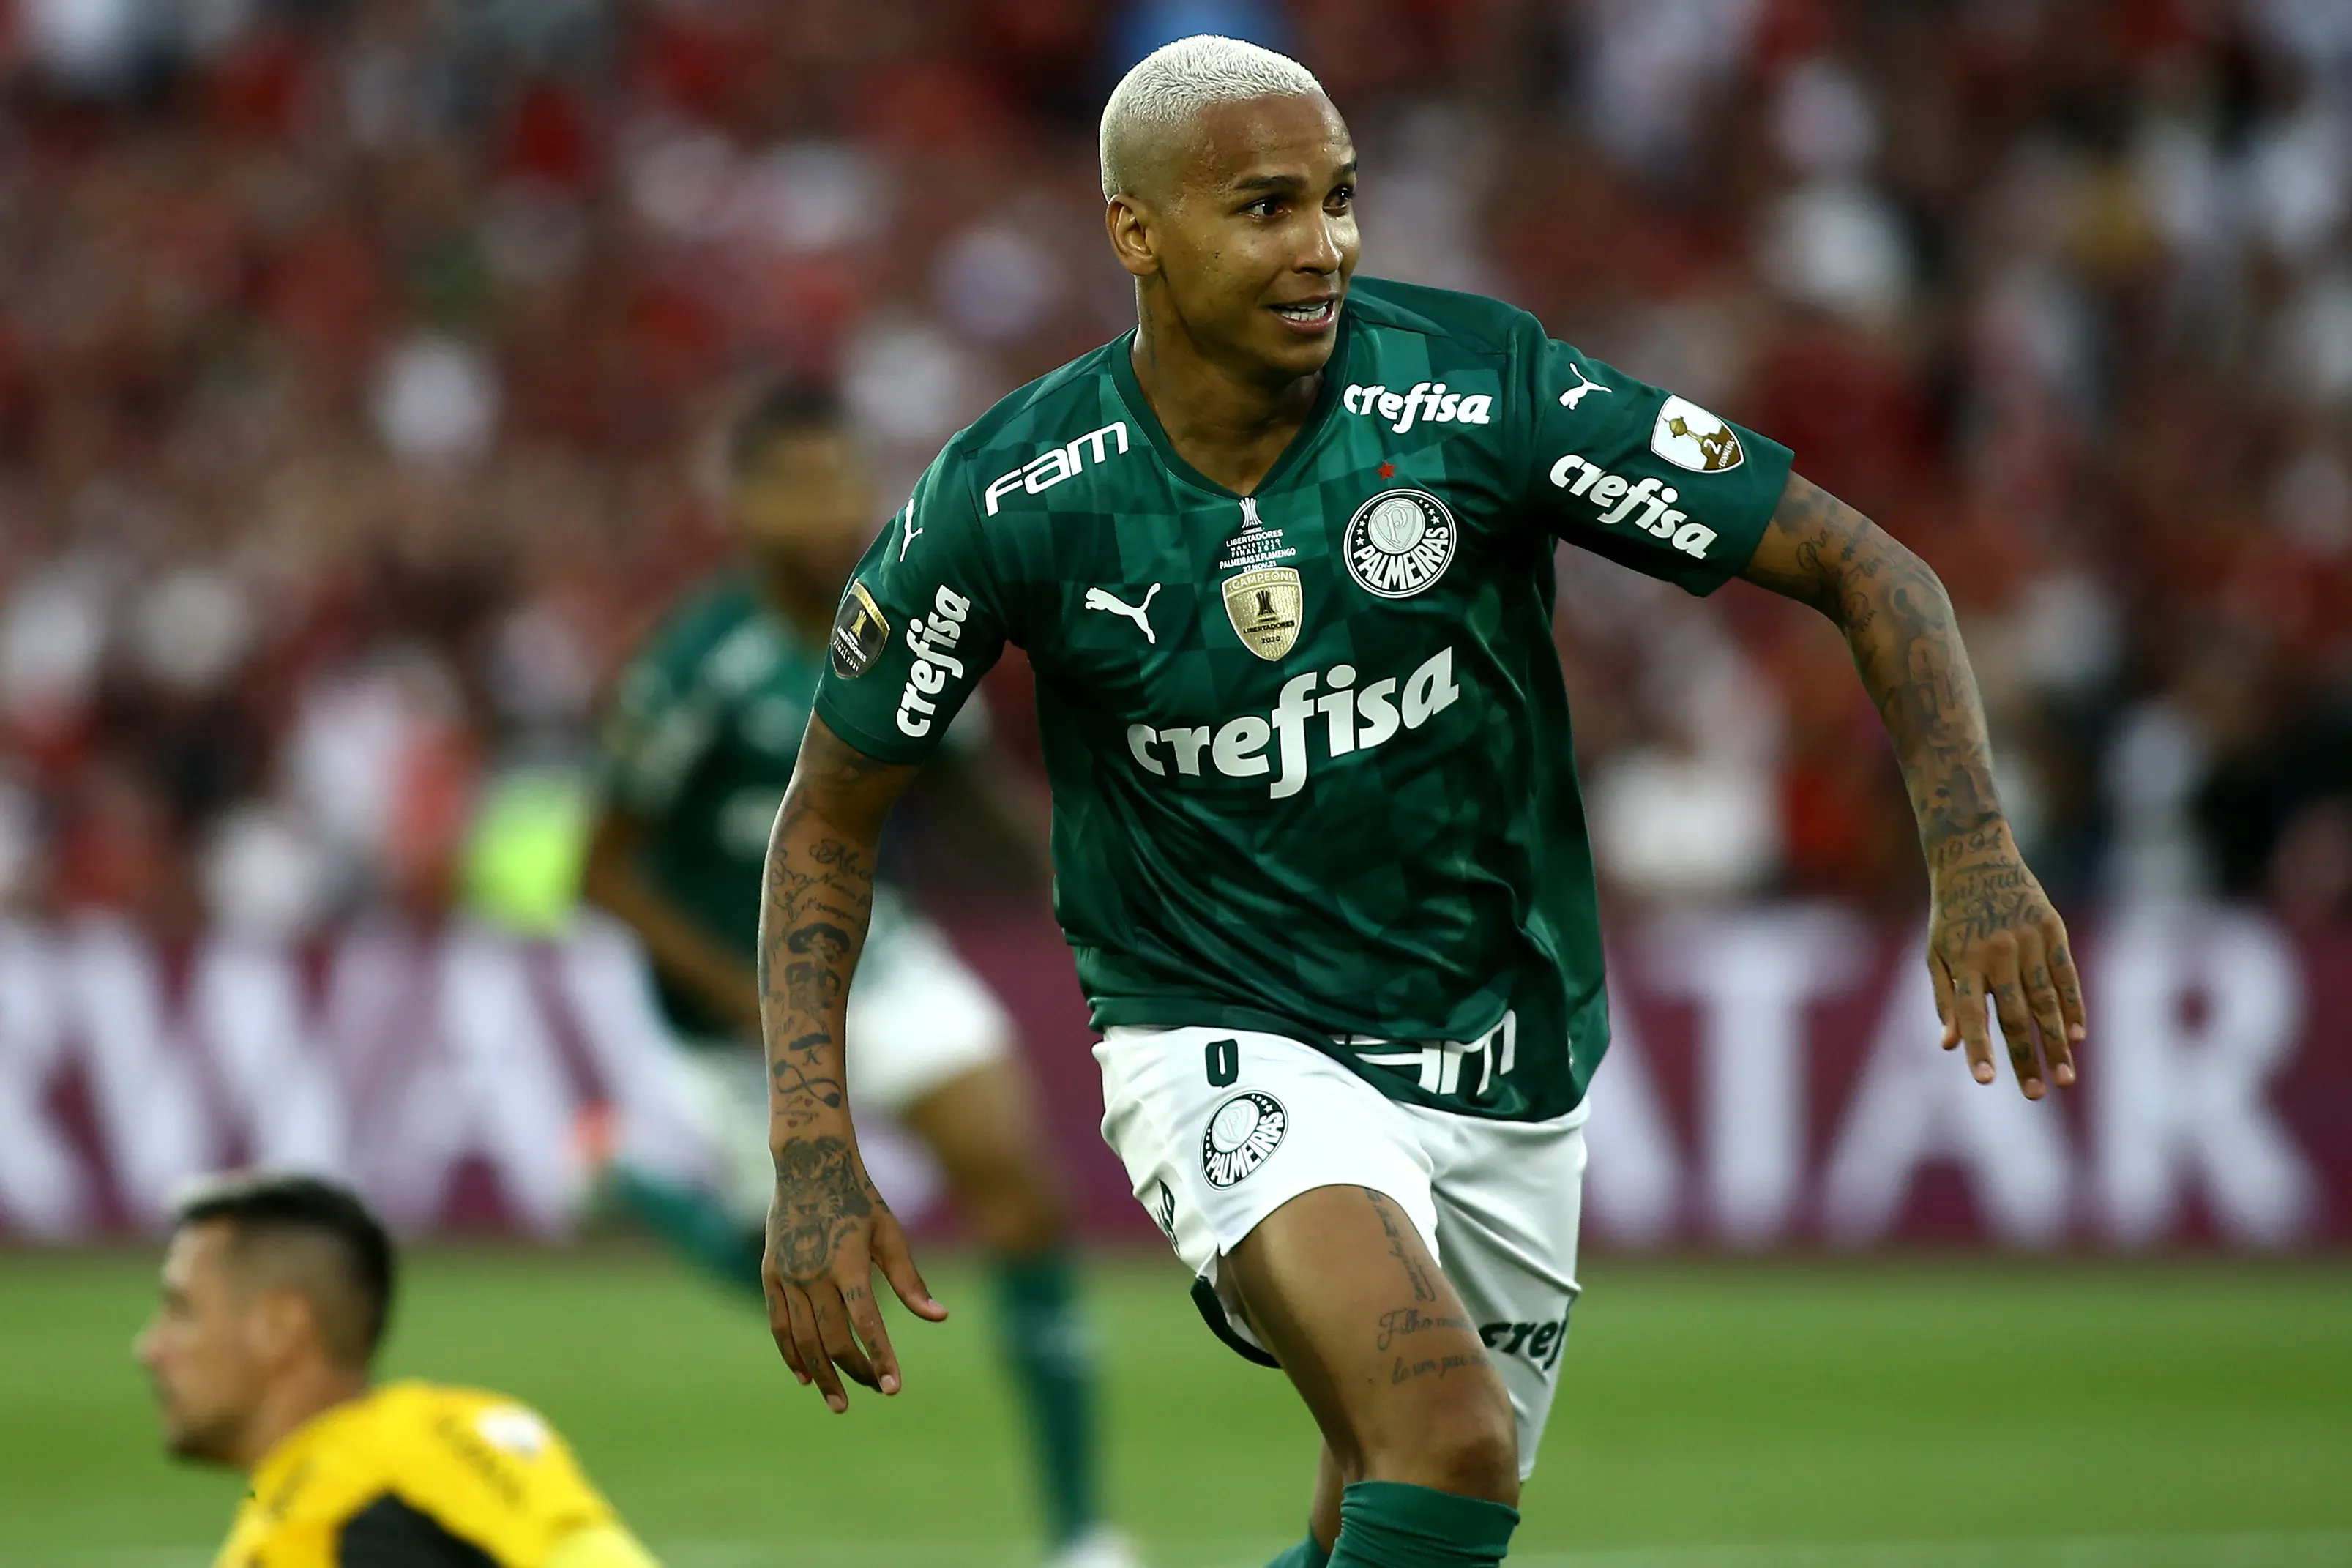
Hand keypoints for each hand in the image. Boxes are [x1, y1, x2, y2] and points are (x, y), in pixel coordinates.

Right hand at [762, 1131, 947, 1411]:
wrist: (809, 1164)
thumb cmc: (859, 1198)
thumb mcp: (890, 1232)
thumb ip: (910, 1279)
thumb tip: (939, 1316)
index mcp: (848, 1262)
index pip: (866, 1322)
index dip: (880, 1358)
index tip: (893, 1388)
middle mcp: (814, 1273)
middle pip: (832, 1338)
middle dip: (853, 1372)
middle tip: (871, 1392)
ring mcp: (788, 1275)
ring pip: (802, 1338)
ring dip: (820, 1374)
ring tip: (838, 1401)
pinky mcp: (770, 1273)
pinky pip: (778, 1323)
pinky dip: (790, 1352)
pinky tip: (804, 1375)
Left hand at [1926, 823, 2085, 1099]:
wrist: (1974, 856)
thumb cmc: (1950, 915)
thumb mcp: (1935, 953)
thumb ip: (1943, 999)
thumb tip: (1949, 1045)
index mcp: (1963, 961)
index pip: (1972, 1013)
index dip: (1979, 1048)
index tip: (1986, 1081)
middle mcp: (1997, 953)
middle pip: (2014, 1015)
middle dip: (2027, 1058)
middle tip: (2038, 1094)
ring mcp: (2028, 941)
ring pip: (2046, 1000)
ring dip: (2057, 1042)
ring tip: (2067, 1077)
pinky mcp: (2052, 929)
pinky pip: (2066, 974)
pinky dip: (2073, 1005)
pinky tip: (2077, 1036)